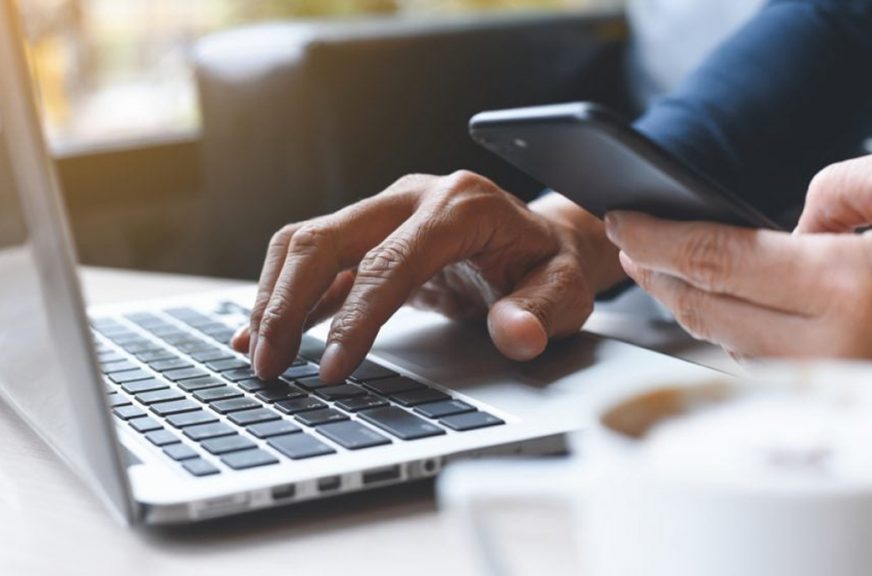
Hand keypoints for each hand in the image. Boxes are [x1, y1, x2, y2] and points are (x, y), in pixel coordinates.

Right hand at [232, 171, 622, 382]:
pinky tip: (259, 332)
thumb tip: (515, 334)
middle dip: (286, 302)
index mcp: (460, 207)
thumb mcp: (564, 290)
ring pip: (308, 242)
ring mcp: (387, 212)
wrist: (543, 240)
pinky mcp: (372, 235)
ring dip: (274, 297)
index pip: (391, 262)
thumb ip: (540, 310)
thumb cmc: (551, 265)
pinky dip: (284, 296)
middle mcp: (413, 198)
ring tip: (255, 355)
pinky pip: (317, 260)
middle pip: (328, 238)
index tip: (332, 368)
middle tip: (267, 366)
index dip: (356, 318)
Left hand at [606, 139, 871, 398]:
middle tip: (632, 244)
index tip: (622, 221)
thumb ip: (841, 183)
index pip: (720, 257)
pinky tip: (721, 309)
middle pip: (706, 309)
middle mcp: (835, 345)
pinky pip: (764, 368)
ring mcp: (835, 384)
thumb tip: (789, 223)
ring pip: (727, 344)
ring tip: (668, 270)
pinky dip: (729, 333)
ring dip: (689, 305)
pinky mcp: (843, 406)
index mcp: (855, 284)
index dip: (659, 237)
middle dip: (657, 272)